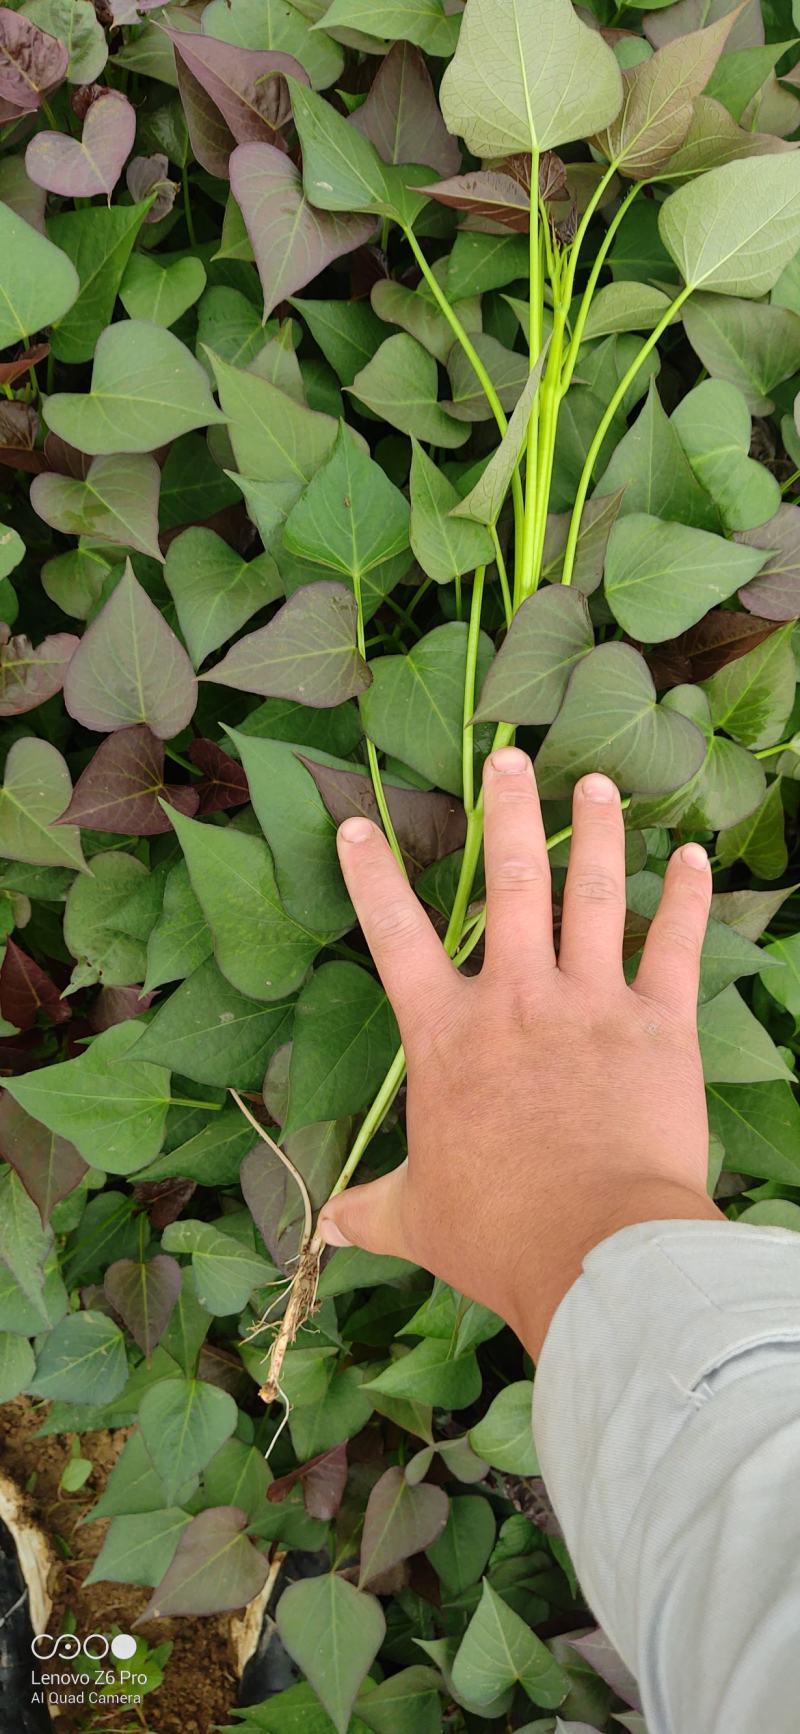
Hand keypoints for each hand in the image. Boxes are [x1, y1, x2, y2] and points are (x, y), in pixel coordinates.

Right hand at [318, 748, 720, 1357]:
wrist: (595, 1249)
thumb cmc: (498, 1232)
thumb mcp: (419, 1218)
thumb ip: (373, 1209)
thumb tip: (327, 1230)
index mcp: (447, 1036)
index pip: (395, 936)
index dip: (372, 875)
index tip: (359, 823)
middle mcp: (516, 999)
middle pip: (510, 884)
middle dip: (507, 813)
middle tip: (510, 756)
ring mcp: (591, 1002)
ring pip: (592, 894)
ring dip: (597, 832)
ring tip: (596, 780)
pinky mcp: (658, 1023)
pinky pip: (674, 945)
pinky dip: (686, 898)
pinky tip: (695, 858)